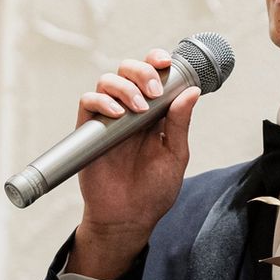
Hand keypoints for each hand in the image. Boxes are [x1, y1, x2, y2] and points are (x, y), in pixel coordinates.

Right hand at [69, 48, 198, 279]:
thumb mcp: (175, 155)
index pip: (153, 74)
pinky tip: (117, 115)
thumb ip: (180, 123)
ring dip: (124, 87)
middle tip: (154, 91)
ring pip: (107, 80)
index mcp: (155, 112)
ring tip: (138, 108)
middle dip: (141, 71)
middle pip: (128, 70)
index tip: (165, 62)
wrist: (128, 218)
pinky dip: (101, 101)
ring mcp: (109, 119)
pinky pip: (88, 102)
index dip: (156, 60)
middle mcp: (131, 110)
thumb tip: (191, 91)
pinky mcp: (89, 131)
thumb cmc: (154, 190)